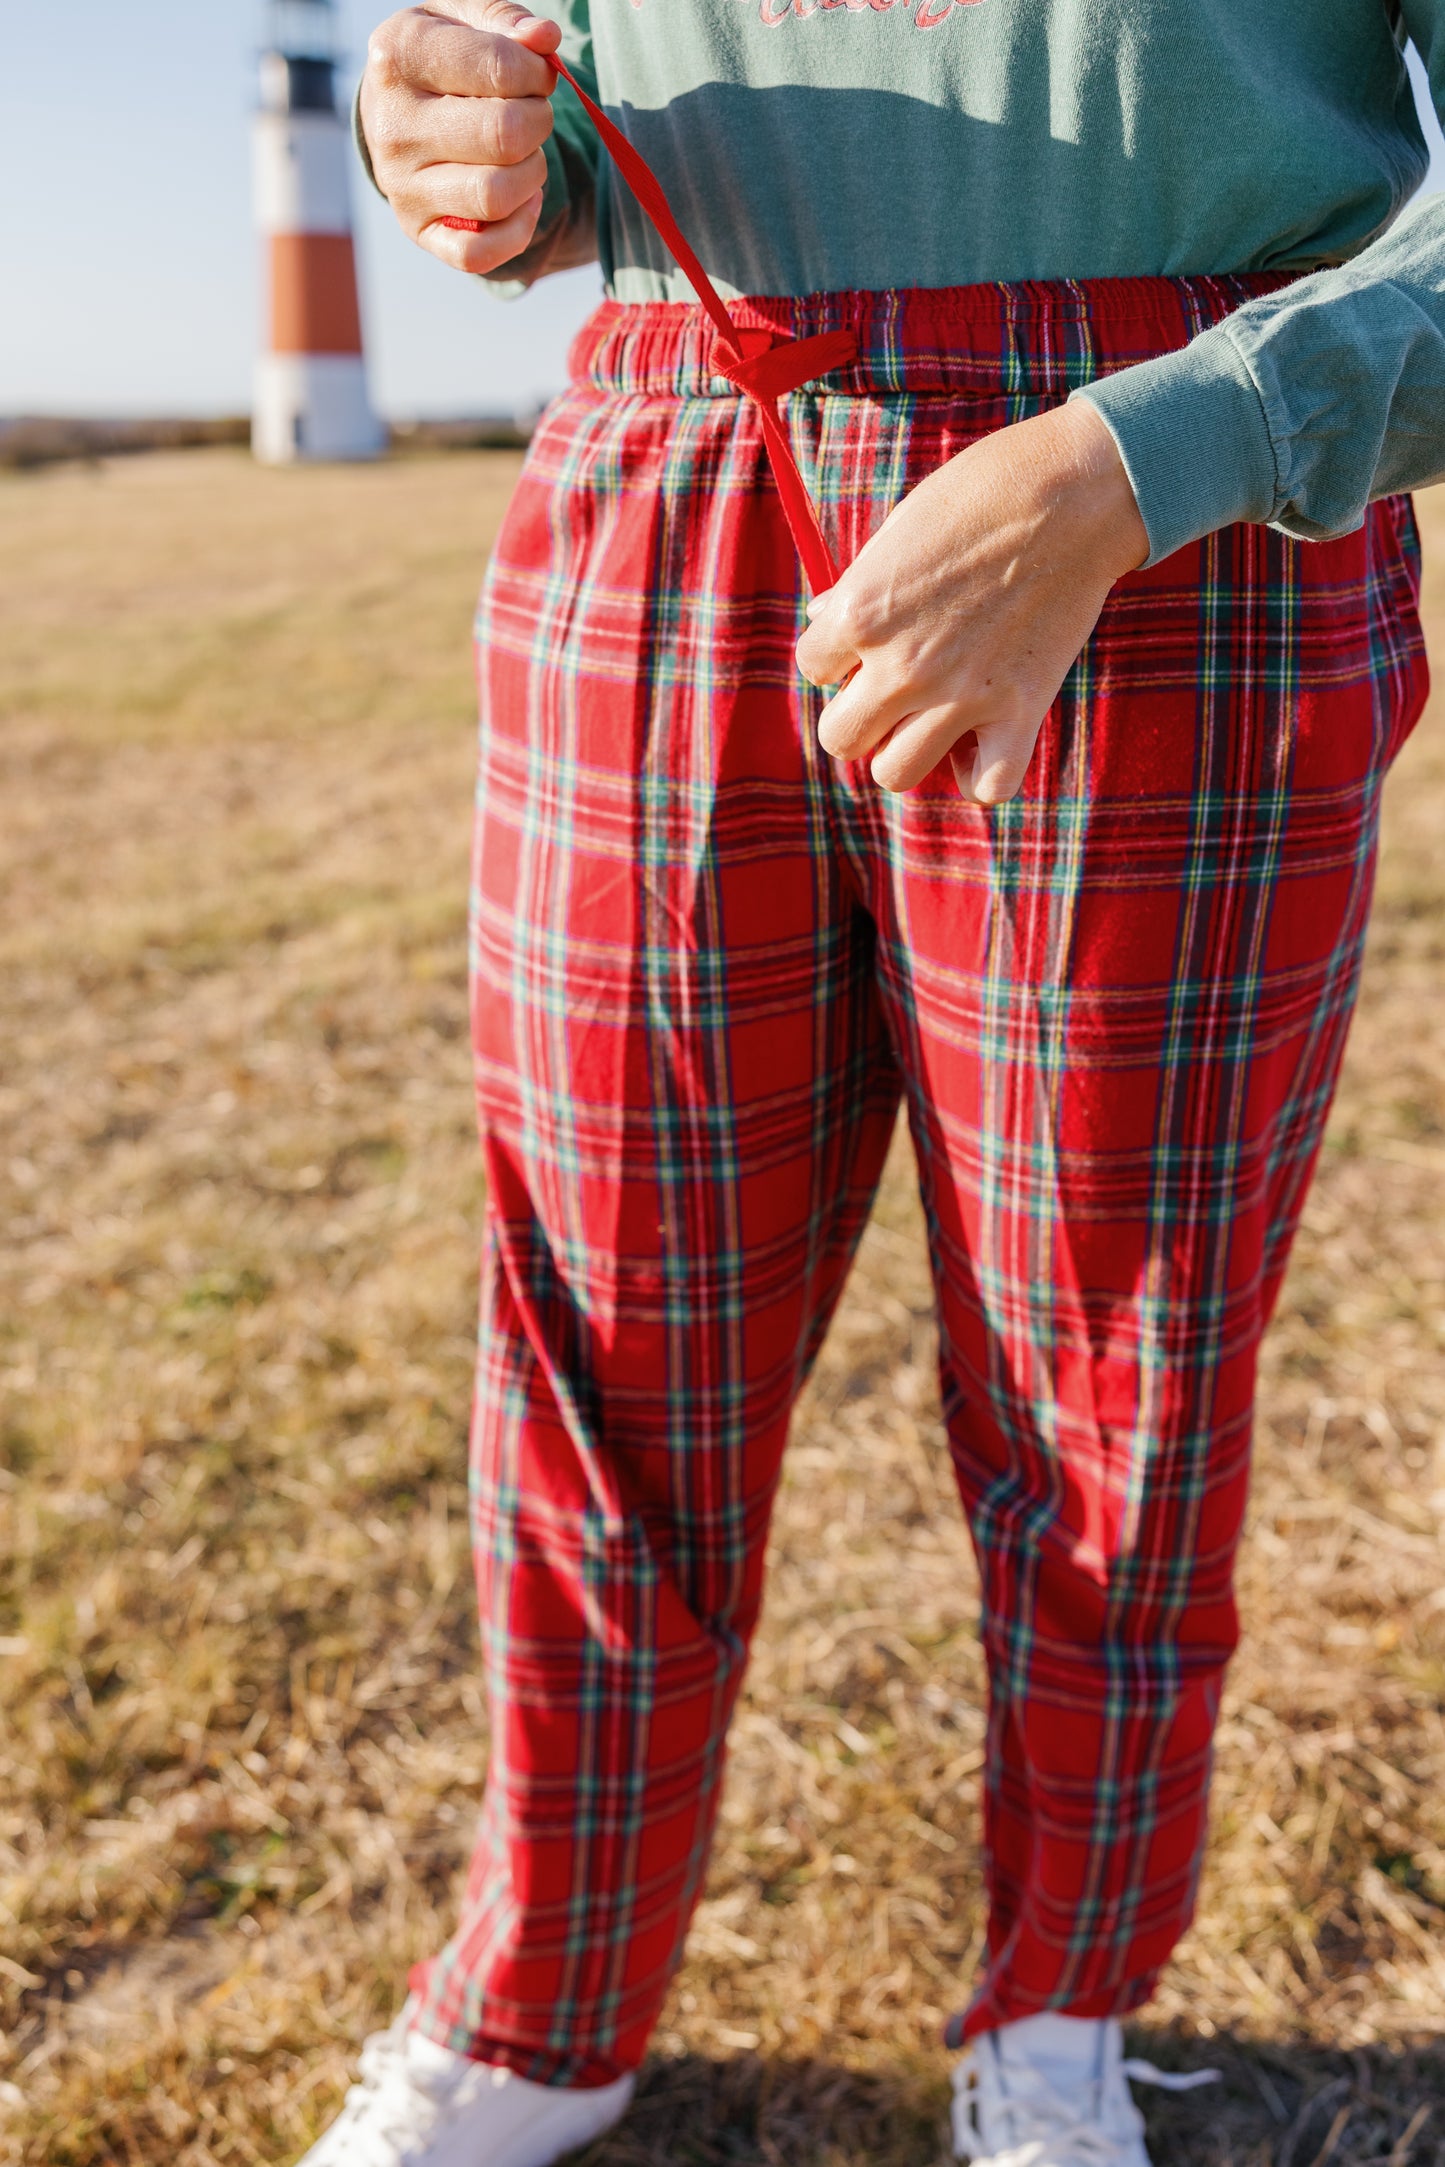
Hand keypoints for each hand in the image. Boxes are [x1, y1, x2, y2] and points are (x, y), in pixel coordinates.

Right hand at [360, 2, 561, 274]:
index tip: (536, 75)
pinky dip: (518, 229)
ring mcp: (402, 186)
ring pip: (498, 195)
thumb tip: (545, 39)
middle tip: (533, 115)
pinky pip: (481, 254)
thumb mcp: (465, 18)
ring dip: (533, 174)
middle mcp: (394, 126)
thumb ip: (508, 20)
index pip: (500, 68)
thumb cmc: (441, 58)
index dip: (538, 73)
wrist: (393, 109)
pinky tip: (521, 199)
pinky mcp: (419, 231)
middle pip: (504, 136)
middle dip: (539, 122)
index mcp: (399, 55)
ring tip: (524, 154)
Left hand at [795, 399, 1149, 804]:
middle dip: (860, 715)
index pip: (813, 666)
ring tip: (930, 717)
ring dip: (905, 750)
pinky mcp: (1020, 711)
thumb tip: (822, 618)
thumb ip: (859, 585)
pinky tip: (982, 740)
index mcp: (861, 613)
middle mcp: (901, 665)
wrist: (1076, 489)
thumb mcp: (900, 528)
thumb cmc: (983, 492)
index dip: (839, 652)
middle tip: (892, 687)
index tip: (872, 635)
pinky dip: (980, 775)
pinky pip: (988, 787)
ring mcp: (960, 696)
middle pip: (841, 738)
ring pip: (895, 773)